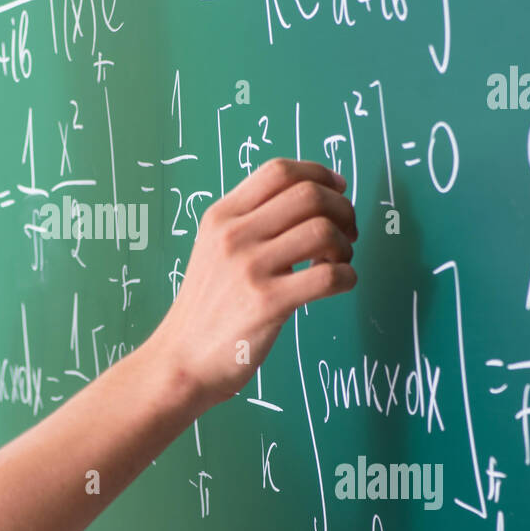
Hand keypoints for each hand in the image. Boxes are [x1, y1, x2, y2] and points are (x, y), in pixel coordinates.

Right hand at [147, 157, 357, 411]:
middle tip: (348, 232)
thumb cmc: (207, 307)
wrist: (181, 360)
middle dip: (342, 209)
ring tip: (337, 262)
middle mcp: (233, 236)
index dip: (319, 174)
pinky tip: (339, 285)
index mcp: (221, 217)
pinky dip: (348, 277)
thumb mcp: (213, 250)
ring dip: (345, 245)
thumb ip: (251, 223)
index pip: (279, 171)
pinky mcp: (267, 304)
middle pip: (309, 196)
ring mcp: (249, 269)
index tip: (338, 190)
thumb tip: (311, 200)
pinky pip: (329, 276)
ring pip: (324, 232)